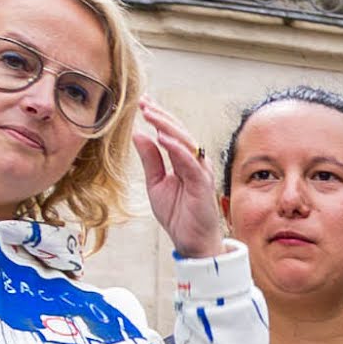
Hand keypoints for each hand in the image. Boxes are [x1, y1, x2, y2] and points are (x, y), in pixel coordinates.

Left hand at [136, 103, 226, 255]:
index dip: (158, 117)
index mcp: (184, 161)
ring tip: (149, 113)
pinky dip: (176, 149)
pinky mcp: (202, 185)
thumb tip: (140, 134)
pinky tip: (161, 137)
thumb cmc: (179, 215)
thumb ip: (150, 159)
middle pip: (179, 132)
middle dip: (161, 115)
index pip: (172, 133)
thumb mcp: (156, 183)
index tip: (142, 102)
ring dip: (167, 126)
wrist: (192, 242)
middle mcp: (196, 163)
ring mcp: (201, 172)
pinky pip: (190, 162)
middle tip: (143, 102)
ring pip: (186, 142)